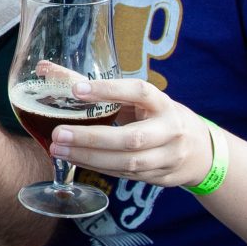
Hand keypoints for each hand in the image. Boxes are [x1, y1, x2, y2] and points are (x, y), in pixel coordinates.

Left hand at [45, 77, 212, 187]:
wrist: (201, 151)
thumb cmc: (156, 116)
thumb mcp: (136, 98)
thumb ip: (94, 87)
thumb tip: (45, 68)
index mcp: (162, 103)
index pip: (138, 92)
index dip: (108, 90)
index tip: (76, 89)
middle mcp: (169, 130)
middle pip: (131, 138)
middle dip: (91, 138)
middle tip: (58, 134)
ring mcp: (168, 157)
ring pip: (128, 162)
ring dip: (89, 157)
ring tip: (58, 150)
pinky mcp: (161, 177)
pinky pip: (126, 174)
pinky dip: (98, 167)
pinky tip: (75, 160)